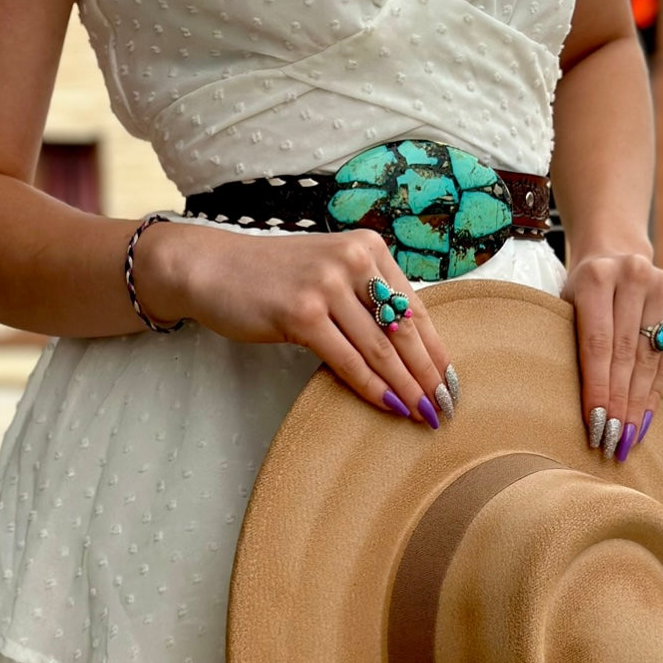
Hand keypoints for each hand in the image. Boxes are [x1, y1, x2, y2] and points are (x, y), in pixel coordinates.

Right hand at [134, 220, 455, 426]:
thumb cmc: (271, 277)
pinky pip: (347, 360)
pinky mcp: (302, 313)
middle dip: (429, 374)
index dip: (436, 349)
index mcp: (369, 248)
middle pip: (404, 328)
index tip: (451, 381)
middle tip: (446, 407)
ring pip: (380, 348)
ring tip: (424, 414)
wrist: (211, 267)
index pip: (416, 306)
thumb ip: (366, 296)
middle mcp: (353, 260)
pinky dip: (372, 388)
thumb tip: (408, 346)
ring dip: (407, 387)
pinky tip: (390, 406)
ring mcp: (327, 285)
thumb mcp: (328, 272)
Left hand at [561, 251, 662, 461]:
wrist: (615, 255)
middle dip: (618, 403)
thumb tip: (582, 409)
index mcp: (596, 276)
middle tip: (611, 442)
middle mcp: (634, 276)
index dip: (597, 387)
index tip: (595, 425)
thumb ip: (571, 344)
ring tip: (626, 438)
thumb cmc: (580, 295)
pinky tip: (643, 418)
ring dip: (637, 404)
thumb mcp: (565, 306)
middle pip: (625, 355)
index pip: (598, 344)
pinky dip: (654, 390)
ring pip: (648, 360)